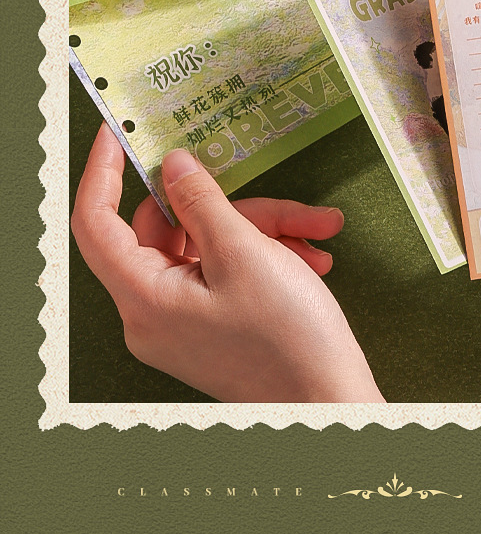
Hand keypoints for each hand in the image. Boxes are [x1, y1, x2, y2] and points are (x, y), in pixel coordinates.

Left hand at [71, 123, 385, 402]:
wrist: (332, 403)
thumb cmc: (288, 338)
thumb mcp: (244, 253)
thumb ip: (201, 201)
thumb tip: (170, 164)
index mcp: (144, 299)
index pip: (95, 224)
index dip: (102, 172)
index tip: (116, 130)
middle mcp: (152, 312)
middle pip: (169, 227)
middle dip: (230, 204)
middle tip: (279, 199)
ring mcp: (181, 318)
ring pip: (207, 241)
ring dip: (263, 227)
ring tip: (316, 229)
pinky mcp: (210, 321)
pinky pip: (225, 266)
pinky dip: (267, 251)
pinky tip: (311, 252)